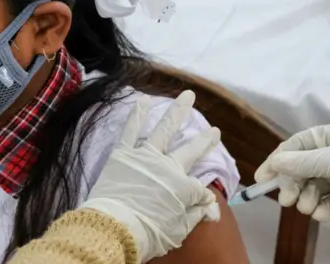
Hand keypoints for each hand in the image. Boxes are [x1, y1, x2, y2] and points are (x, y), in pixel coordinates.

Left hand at [81, 91, 220, 261]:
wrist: (115, 227)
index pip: (198, 188)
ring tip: (187, 95)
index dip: (201, 196)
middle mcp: (167, 166)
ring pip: (164, 129)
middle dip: (204, 140)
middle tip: (214, 130)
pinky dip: (137, 115)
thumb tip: (213, 208)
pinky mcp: (123, 154)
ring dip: (177, 111)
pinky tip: (143, 100)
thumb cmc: (149, 233)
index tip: (203, 202)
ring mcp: (145, 156)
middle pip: (190, 150)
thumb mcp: (179, 229)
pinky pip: (131, 131)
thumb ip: (196, 214)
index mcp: (182, 186)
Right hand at [255, 120, 329, 249]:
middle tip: (286, 199)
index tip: (263, 176)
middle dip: (293, 183)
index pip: (299, 144)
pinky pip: (324, 201)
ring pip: (311, 186)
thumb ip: (303, 162)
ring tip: (306, 207)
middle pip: (302, 167)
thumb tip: (274, 162)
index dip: (279, 159)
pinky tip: (322, 213)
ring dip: (306, 197)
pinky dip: (320, 208)